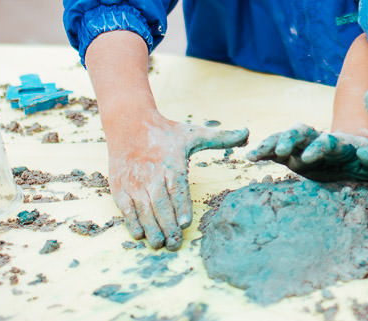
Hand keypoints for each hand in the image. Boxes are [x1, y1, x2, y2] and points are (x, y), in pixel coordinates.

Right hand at [105, 108, 247, 249]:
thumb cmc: (166, 132)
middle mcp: (152, 174)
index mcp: (172, 163)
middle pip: (160, 204)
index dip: (180, 206)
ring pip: (143, 210)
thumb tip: (248, 133)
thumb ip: (222, 137)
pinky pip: (126, 208)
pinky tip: (140, 234)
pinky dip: (132, 222)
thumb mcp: (194, 133)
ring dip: (151, 229)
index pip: (177, 188)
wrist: (129, 123)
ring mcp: (134, 182)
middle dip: (167, 226)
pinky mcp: (120, 187)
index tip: (185, 223)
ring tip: (160, 244)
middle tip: (175, 244)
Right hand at [246, 124, 367, 182]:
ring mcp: (303, 146)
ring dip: (272, 143)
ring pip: (285, 137)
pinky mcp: (292, 156)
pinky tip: (250, 157)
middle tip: (282, 150)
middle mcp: (317, 139)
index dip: (318, 147)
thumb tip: (364, 153)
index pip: (327, 141)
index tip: (310, 157)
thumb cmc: (367, 161)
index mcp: (339, 142)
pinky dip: (264, 151)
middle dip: (290, 139)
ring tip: (256, 153)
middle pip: (301, 132)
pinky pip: (275, 150)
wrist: (355, 159)